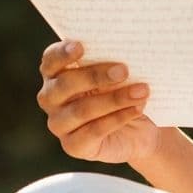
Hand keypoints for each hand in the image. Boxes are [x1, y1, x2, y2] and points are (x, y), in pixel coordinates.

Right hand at [37, 40, 162, 164]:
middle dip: (95, 75)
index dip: (62, 53)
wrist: (139, 130)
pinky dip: (118, 118)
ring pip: (81, 110)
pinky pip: (93, 131)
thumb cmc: (123, 91)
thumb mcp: (119, 74)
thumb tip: (125, 53)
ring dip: (115, 99)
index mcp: (57, 74)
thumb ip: (113, 63)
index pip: (51, 60)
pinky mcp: (73, 145)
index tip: (80, 46)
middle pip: (65, 85)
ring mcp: (59, 124)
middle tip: (124, 70)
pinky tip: (136, 109)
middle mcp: (52, 98)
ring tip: (142, 91)